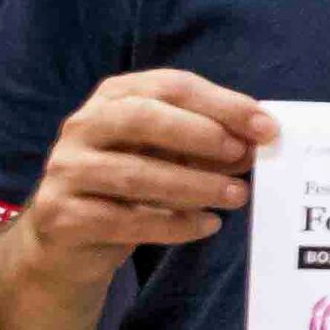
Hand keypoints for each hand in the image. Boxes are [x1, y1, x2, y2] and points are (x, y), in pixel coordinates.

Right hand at [22, 70, 274, 266]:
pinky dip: (174, 224)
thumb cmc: (128, 188)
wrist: (66, 242)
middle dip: (200, 134)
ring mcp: (67, 170)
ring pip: (135, 174)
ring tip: (236, 196)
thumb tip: (256, 141)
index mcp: (113, 98)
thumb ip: (206, 144)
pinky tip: (208, 225)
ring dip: (195, 185)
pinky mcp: (62, 215)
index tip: (266, 128)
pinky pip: (125, 220)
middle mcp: (83, 126)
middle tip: (243, 156)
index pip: (169, 87)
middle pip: (142, 118)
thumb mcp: (166, 155)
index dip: (222, 104)